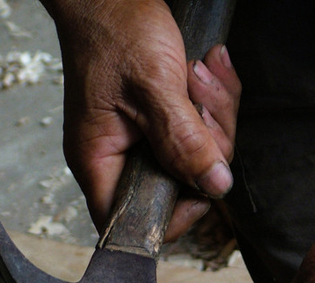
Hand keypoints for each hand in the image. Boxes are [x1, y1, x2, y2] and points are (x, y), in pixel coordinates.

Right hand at [46, 0, 240, 237]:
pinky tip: (206, 68)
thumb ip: (184, 140)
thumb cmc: (115, 29)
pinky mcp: (167, 120)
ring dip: (214, 112)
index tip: (202, 181)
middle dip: (206, 144)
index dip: (176, 212)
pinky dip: (214, 98)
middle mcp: (123, 155)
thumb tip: (214, 185)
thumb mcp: (154, 85)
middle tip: (199, 103)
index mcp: (100, 160)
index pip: (136, 221)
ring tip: (197, 74)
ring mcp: (147, 138)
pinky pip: (206, 128)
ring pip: (203, 155)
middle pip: (183, 186)